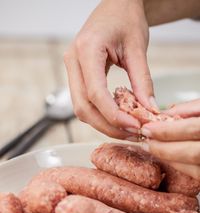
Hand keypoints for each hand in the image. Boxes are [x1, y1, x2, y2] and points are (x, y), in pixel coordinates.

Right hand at [64, 0, 156, 139]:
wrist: (115, 6)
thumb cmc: (125, 18)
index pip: (95, 93)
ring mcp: (72, 69)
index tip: (134, 125)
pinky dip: (100, 114)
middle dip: (107, 126)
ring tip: (127, 128)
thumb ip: (142, 80)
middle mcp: (73, 61)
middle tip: (131, 133)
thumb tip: (148, 109)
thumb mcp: (138, 48)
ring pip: (81, 109)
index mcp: (86, 50)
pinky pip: (84, 102)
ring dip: (103, 123)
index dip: (114, 115)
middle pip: (83, 108)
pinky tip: (118, 116)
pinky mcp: (77, 76)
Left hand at [140, 99, 199, 179]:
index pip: (195, 128)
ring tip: (154, 149)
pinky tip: (172, 158)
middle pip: (193, 153)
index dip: (169, 130)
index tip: (148, 128)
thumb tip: (168, 113)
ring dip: (171, 159)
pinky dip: (183, 167)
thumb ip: (195, 107)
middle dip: (165, 148)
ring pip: (196, 169)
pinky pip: (199, 175)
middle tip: (147, 141)